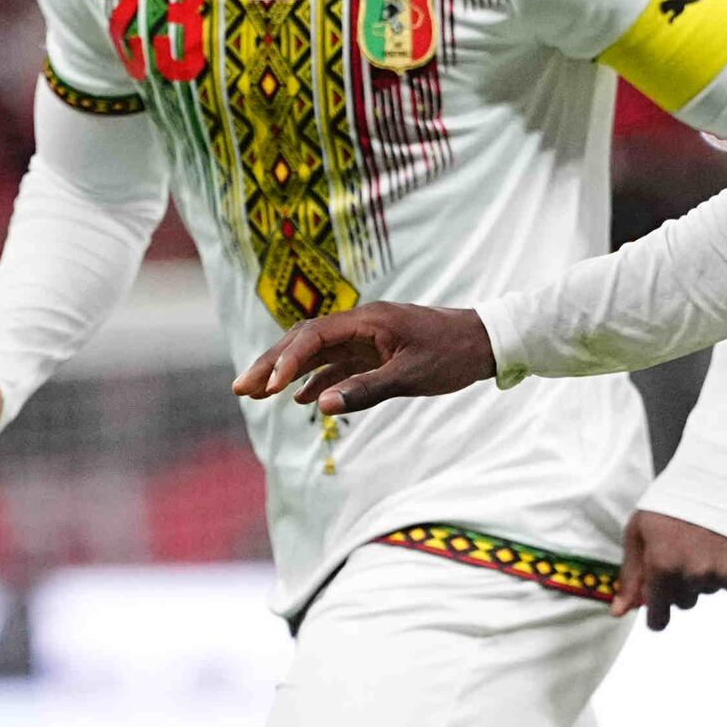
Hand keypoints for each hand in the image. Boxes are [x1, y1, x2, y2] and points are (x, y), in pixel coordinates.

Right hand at [240, 302, 497, 416]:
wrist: (486, 341)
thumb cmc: (453, 355)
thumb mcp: (411, 376)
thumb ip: (366, 389)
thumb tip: (322, 405)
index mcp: (367, 321)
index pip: (313, 336)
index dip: (286, 361)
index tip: (270, 387)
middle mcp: (360, 324)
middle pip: (304, 340)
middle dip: (271, 364)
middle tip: (240, 389)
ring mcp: (366, 337)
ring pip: (316, 352)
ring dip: (287, 372)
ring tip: (256, 394)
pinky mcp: (376, 350)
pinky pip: (337, 363)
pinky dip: (317, 379)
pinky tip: (303, 400)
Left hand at [620, 510, 726, 628]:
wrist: (718, 472)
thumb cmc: (671, 500)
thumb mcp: (638, 532)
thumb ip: (630, 576)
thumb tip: (619, 612)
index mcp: (663, 566)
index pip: (659, 619)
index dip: (656, 615)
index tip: (657, 611)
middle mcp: (694, 574)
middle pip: (684, 603)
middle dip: (679, 585)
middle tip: (681, 553)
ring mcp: (723, 570)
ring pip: (709, 591)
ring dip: (704, 575)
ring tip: (703, 542)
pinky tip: (722, 543)